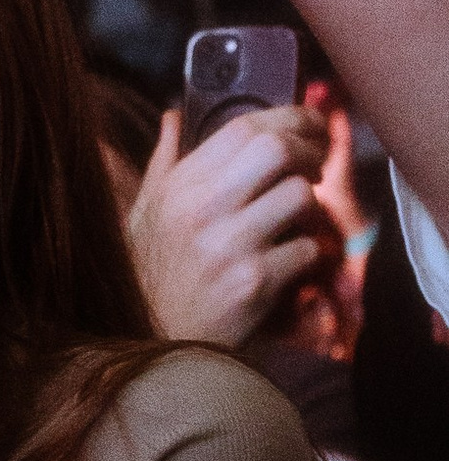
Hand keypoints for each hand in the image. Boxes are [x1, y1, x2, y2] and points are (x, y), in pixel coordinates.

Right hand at [127, 102, 329, 345]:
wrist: (152, 344)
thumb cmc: (150, 275)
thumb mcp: (144, 212)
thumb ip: (163, 161)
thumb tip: (174, 116)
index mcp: (179, 185)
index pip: (243, 127)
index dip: (288, 117)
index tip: (308, 124)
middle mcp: (203, 208)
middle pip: (278, 150)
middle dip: (310, 153)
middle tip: (315, 168)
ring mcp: (230, 245)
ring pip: (300, 197)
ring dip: (311, 208)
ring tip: (299, 219)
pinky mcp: (255, 282)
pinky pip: (307, 249)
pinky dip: (309, 253)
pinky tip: (292, 262)